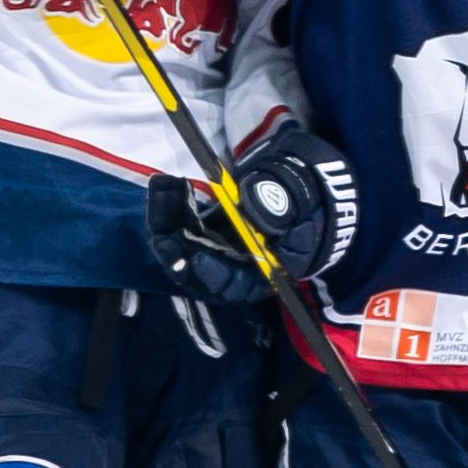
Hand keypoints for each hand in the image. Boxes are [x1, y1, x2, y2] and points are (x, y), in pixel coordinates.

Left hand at [145, 121, 359, 304]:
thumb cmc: (304, 208)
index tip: (198, 257)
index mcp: (257, 274)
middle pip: (194, 268)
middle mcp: (229, 267)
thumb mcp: (300, 210)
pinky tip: (168, 182)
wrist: (298, 191)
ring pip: (179, 242)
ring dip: (166, 217)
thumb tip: (253, 211)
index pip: (231, 285)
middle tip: (163, 230)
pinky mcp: (200, 227)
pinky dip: (169, 202)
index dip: (213, 274)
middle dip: (175, 247)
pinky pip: (176, 220)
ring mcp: (211, 247)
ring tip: (165, 185)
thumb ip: (281, 212)